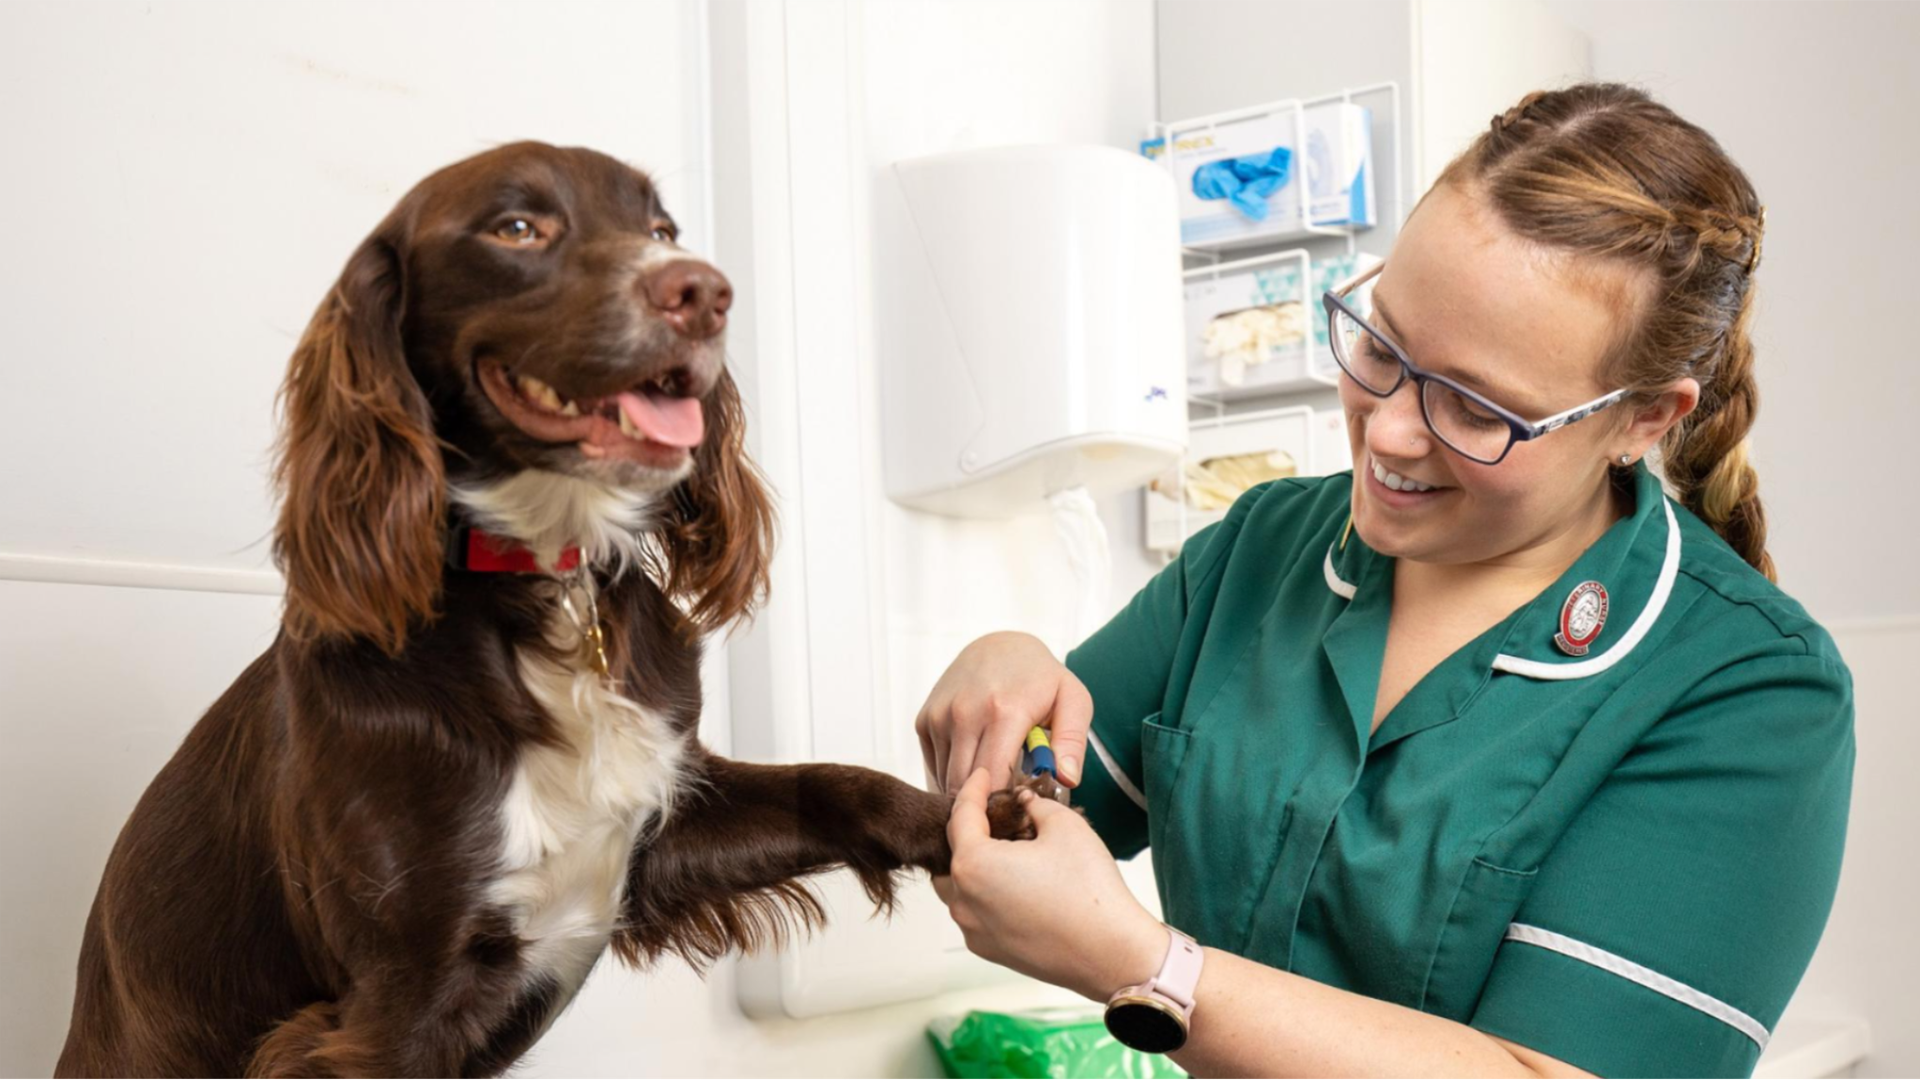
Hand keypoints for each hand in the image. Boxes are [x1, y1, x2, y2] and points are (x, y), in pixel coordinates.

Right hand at [915, 631, 1093, 793]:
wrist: (998, 646)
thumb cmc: (1041, 679)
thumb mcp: (1073, 701)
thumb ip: (1072, 742)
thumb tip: (1067, 780)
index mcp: (1004, 711)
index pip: (994, 779)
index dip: (1006, 801)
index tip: (1021, 805)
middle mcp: (965, 713)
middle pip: (964, 785)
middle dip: (985, 802)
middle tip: (1007, 803)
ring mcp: (940, 716)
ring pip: (947, 780)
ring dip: (967, 791)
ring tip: (994, 783)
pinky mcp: (924, 720)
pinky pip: (935, 767)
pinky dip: (952, 776)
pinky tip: (975, 766)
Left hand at [932, 768, 1164, 999]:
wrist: (1112, 952)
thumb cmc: (1089, 890)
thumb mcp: (1065, 826)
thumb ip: (1036, 805)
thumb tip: (1025, 802)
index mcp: (973, 865)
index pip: (961, 816)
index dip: (973, 789)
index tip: (982, 776)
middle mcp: (963, 901)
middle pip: (950, 854)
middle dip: (968, 830)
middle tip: (994, 813)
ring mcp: (973, 930)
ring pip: (958, 887)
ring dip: (973, 865)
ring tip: (1002, 849)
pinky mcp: (990, 951)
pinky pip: (975, 913)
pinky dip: (984, 894)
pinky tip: (1013, 883)